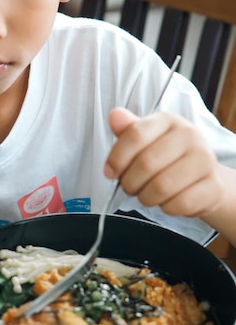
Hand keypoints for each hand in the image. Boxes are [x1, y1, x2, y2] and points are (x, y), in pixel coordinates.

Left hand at [103, 108, 223, 218]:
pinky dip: (166, 208)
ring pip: (162, 187)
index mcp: (168, 120)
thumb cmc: (167, 157)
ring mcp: (205, 160)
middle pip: (146, 163)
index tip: (110, 172)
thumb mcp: (146, 140)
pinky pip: (179, 204)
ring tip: (146, 194)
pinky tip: (167, 201)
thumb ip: (127, 130)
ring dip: (146, 197)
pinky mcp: (213, 186)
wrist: (202, 177)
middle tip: (129, 187)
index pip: (135, 135)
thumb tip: (115, 116)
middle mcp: (189, 135)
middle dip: (130, 182)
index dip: (117, 158)